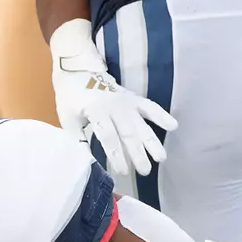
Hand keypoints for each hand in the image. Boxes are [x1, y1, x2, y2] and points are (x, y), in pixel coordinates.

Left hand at [49, 19, 176, 178]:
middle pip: (128, 133)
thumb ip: (78, 139)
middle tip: (145, 171)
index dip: (116, 155)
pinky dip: (161, 115)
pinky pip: (150, 107)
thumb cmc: (71, 98)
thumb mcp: (67, 118)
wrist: (78, 70)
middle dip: (137, 153)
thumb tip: (87, 162)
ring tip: (161, 158)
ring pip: (141, 123)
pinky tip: (173, 126)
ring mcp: (126, 102)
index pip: (108, 136)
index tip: (123, 171)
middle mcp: (114, 107)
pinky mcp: (133, 99)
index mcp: (96, 111)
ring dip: (152, 141)